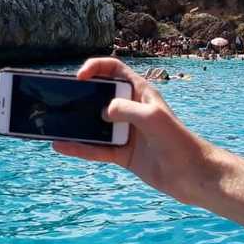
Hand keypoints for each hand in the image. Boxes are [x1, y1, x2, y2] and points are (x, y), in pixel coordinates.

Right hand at [52, 57, 217, 205]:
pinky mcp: (122, 153)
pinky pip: (95, 149)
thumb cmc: (178, 140)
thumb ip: (126, 109)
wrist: (192, 175)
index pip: (114, 70)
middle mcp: (130, 109)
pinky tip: (62, 146)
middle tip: (56, 97)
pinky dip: (79, 148)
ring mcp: (125, 132)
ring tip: (51, 123)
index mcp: (140, 92)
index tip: (79, 77)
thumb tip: (102, 111)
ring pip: (93, 124)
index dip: (95, 68)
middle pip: (98, 96)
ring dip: (74, 124)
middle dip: (77, 95)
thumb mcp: (152, 117)